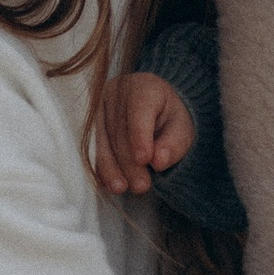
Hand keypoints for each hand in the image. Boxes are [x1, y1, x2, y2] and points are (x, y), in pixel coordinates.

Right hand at [94, 71, 195, 197]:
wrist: (155, 106)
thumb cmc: (170, 117)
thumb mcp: (183, 128)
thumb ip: (174, 143)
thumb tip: (158, 161)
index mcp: (144, 86)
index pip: (138, 109)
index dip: (139, 135)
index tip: (143, 159)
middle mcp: (117, 92)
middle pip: (120, 130)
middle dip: (129, 161)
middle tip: (141, 185)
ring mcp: (100, 106)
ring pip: (103, 140)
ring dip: (112, 167)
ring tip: (122, 188)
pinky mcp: (90, 122)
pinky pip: (94, 147)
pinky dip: (102, 166)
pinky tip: (109, 182)